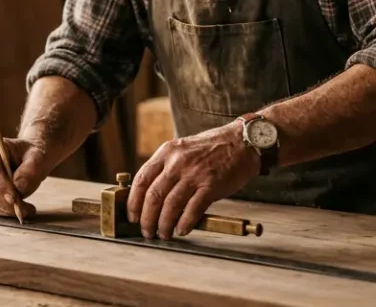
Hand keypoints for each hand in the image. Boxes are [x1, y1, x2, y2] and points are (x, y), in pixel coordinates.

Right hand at [0, 137, 52, 217]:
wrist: (32, 157)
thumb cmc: (33, 154)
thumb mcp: (38, 157)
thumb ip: (30, 169)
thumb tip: (19, 187)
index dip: (0, 186)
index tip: (14, 199)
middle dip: (3, 202)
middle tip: (24, 210)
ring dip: (5, 210)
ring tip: (27, 210)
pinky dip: (5, 212)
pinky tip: (20, 210)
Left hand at [128, 122, 259, 239]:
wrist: (242, 141)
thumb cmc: (213, 148)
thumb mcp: (183, 149)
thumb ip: (167, 168)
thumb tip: (151, 195)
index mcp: (167, 152)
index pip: (142, 179)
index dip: (134, 202)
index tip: (132, 215)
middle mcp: (178, 162)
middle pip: (154, 195)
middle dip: (147, 218)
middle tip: (146, 230)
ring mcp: (195, 173)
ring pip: (171, 205)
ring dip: (164, 224)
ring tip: (163, 234)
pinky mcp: (211, 185)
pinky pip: (193, 209)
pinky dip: (184, 223)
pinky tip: (181, 230)